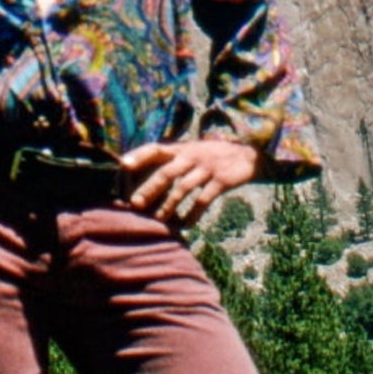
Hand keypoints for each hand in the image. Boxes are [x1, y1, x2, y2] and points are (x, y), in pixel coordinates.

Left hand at [121, 137, 262, 228]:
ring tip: (159, 220)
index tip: (122, 165)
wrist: (249, 155)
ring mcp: (207, 168)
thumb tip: (146, 178)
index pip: (155, 148)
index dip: (139, 155)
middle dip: (150, 188)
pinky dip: (193, 214)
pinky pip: (204, 199)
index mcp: (181, 148)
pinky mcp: (222, 180)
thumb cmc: (213, 156)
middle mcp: (192, 156)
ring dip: (169, 205)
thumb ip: (173, 159)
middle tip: (136, 204)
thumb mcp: (193, 151)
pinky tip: (185, 225)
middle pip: (167, 172)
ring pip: (184, 188)